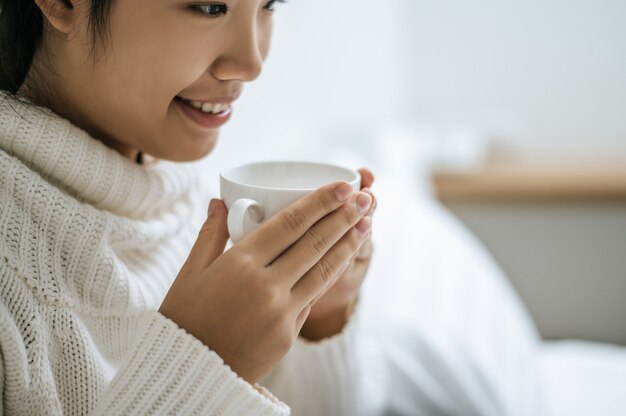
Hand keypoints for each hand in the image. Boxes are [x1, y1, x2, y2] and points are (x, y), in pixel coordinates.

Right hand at [159, 180, 372, 383]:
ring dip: (348, 244)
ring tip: (366, 223)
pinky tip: (343, 257)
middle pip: (315, 243)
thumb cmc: (184, 318)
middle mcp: (267, 286)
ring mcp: (282, 312)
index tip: (341, 186)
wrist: (190, 373)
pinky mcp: (289, 333)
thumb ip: (210, 234)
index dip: (320, 202)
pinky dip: (331, 273)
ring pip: (323, 270)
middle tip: (364, 198)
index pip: (290, 223)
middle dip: (344, 217)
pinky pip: (314, 295)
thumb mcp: (190, 272)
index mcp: (240, 264)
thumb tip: (219, 201)